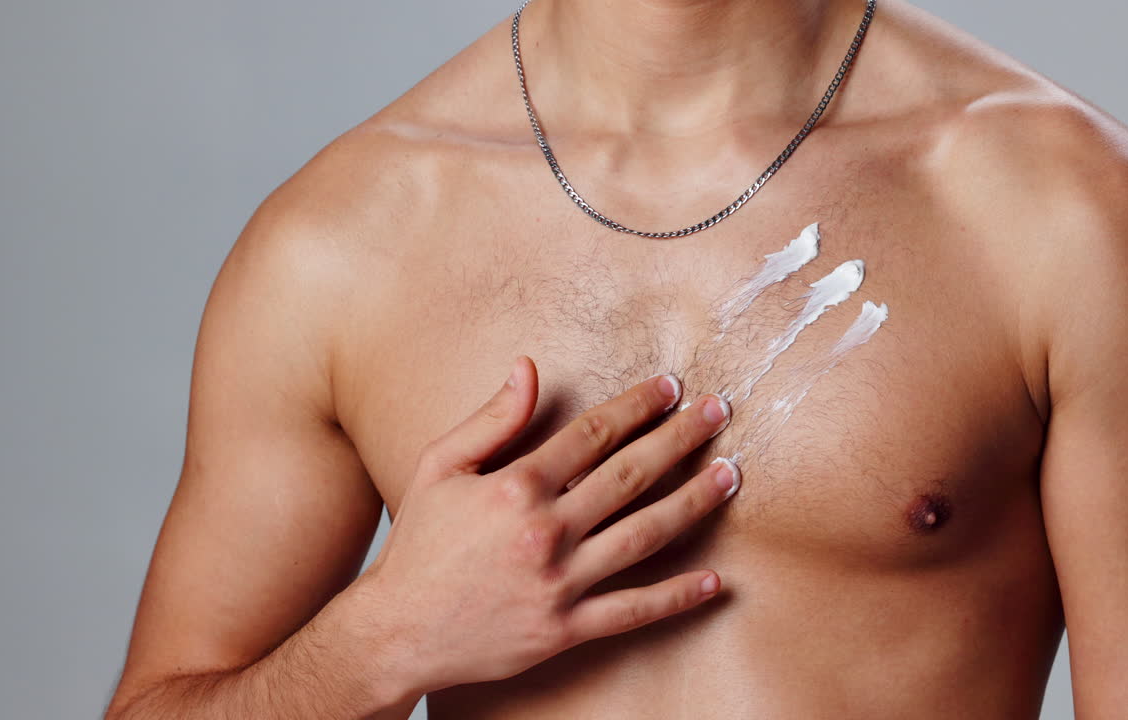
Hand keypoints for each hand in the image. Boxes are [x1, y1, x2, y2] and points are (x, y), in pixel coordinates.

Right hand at [357, 356, 739, 699]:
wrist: (398, 630)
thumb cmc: (420, 544)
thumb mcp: (441, 467)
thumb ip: (492, 418)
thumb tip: (528, 367)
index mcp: (516, 486)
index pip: (593, 434)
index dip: (637, 406)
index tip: (671, 387)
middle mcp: (544, 530)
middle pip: (630, 476)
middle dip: (680, 439)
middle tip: (718, 413)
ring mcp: (559, 582)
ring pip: (643, 535)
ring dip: (693, 502)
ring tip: (730, 475)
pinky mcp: (565, 628)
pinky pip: (632, 610)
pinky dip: (676, 596)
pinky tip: (714, 579)